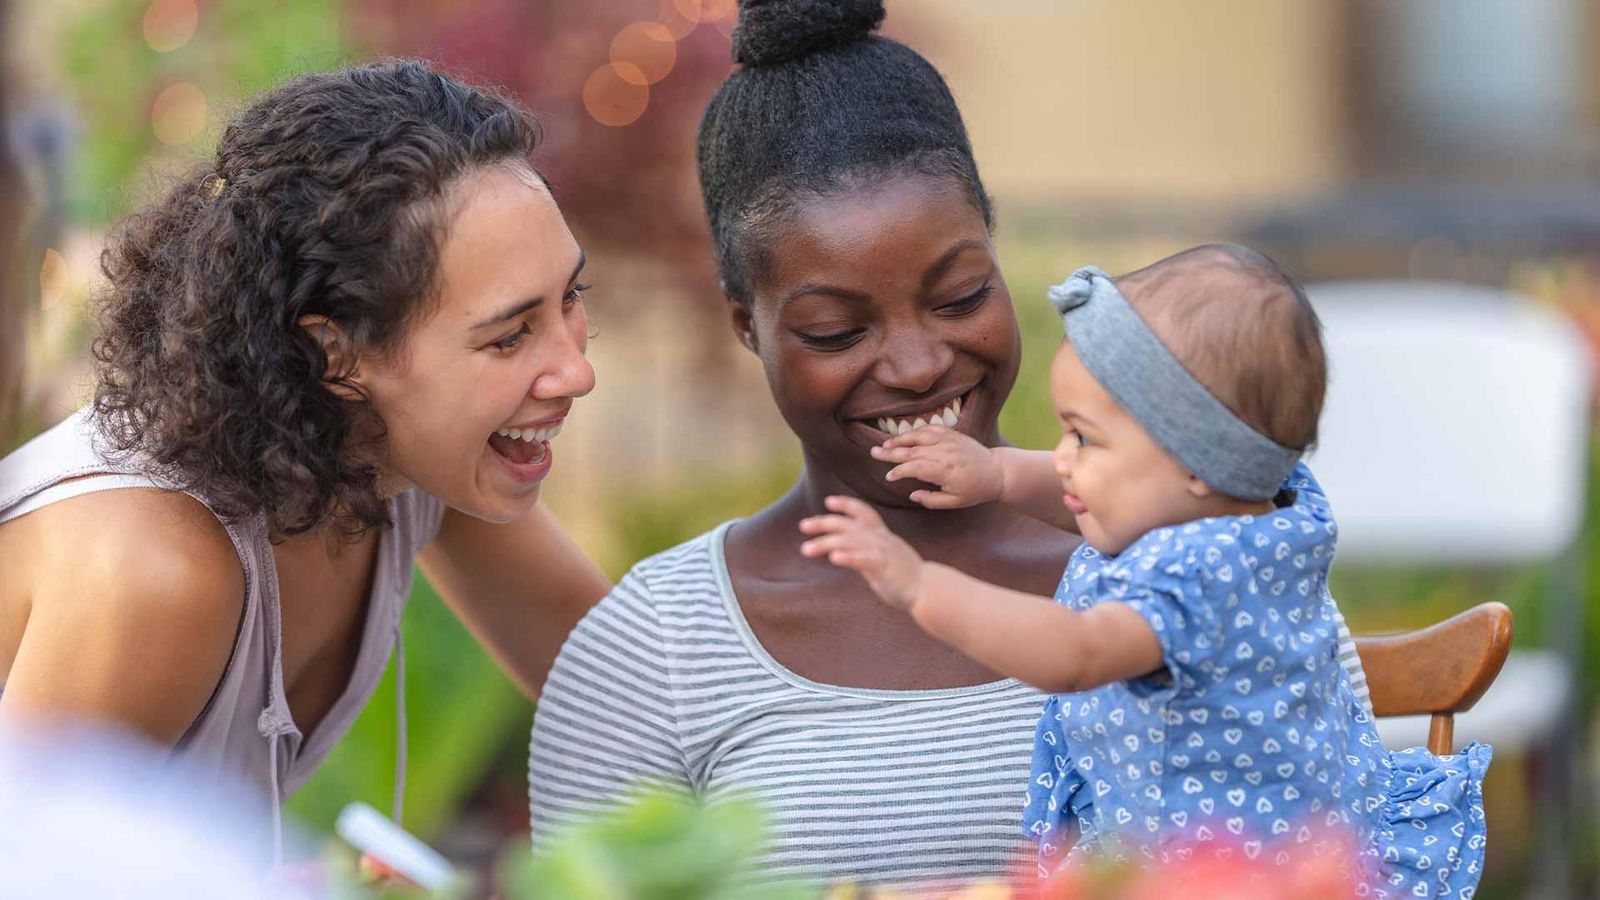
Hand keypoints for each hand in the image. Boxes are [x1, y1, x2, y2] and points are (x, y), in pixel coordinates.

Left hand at [798, 496, 923, 610]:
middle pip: (849, 524)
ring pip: (849, 541)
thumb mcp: (884, 559)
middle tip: (803, 525)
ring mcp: (883, 551)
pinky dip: (848, 556)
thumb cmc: (907, 578)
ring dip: (825, 543)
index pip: (863, 513)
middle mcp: (881, 539)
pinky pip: (863, 558)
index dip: (846, 505)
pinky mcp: (884, 567)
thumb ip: (866, 552)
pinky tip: (833, 557)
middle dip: (824, 523)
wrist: (930, 591)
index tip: (829, 502)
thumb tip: (846, 552)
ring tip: (806, 549)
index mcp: (883, 536)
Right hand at [870, 426, 1003, 508]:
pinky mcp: (953, 434)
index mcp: (945, 471)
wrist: (997, 472)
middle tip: (874, 453)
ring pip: (919, 436)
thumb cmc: (976, 490)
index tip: (889, 476)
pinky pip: (931, 428)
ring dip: (900, 439)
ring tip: (885, 444)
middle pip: (913, 450)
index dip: (899, 471)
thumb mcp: (954, 502)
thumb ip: (931, 500)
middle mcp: (946, 453)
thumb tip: (912, 494)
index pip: (915, 468)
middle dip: (891, 452)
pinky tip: (905, 436)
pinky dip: (916, 430)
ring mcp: (949, 441)